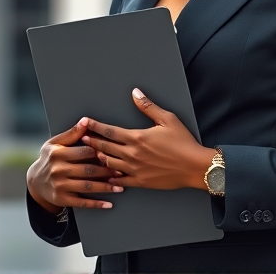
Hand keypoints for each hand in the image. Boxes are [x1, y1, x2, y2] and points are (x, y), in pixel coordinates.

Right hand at [26, 120, 123, 212]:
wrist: (35, 181)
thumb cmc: (50, 158)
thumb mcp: (55, 143)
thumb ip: (72, 133)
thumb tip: (86, 121)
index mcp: (58, 153)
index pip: (84, 152)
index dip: (100, 151)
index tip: (114, 152)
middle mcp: (58, 170)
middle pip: (88, 170)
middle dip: (107, 171)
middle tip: (123, 170)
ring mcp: (60, 186)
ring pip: (88, 186)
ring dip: (106, 187)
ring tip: (121, 186)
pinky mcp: (62, 199)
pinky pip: (82, 202)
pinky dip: (96, 204)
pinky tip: (109, 203)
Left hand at [81, 88, 214, 190]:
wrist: (194, 166)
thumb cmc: (183, 142)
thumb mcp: (167, 119)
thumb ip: (148, 106)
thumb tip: (135, 93)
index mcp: (137, 137)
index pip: (109, 131)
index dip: (95, 126)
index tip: (85, 122)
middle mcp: (132, 154)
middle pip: (105, 147)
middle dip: (92, 141)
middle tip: (82, 137)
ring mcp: (135, 169)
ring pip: (109, 163)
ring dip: (99, 157)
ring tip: (91, 153)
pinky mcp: (140, 181)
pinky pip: (120, 180)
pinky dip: (111, 176)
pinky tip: (106, 174)